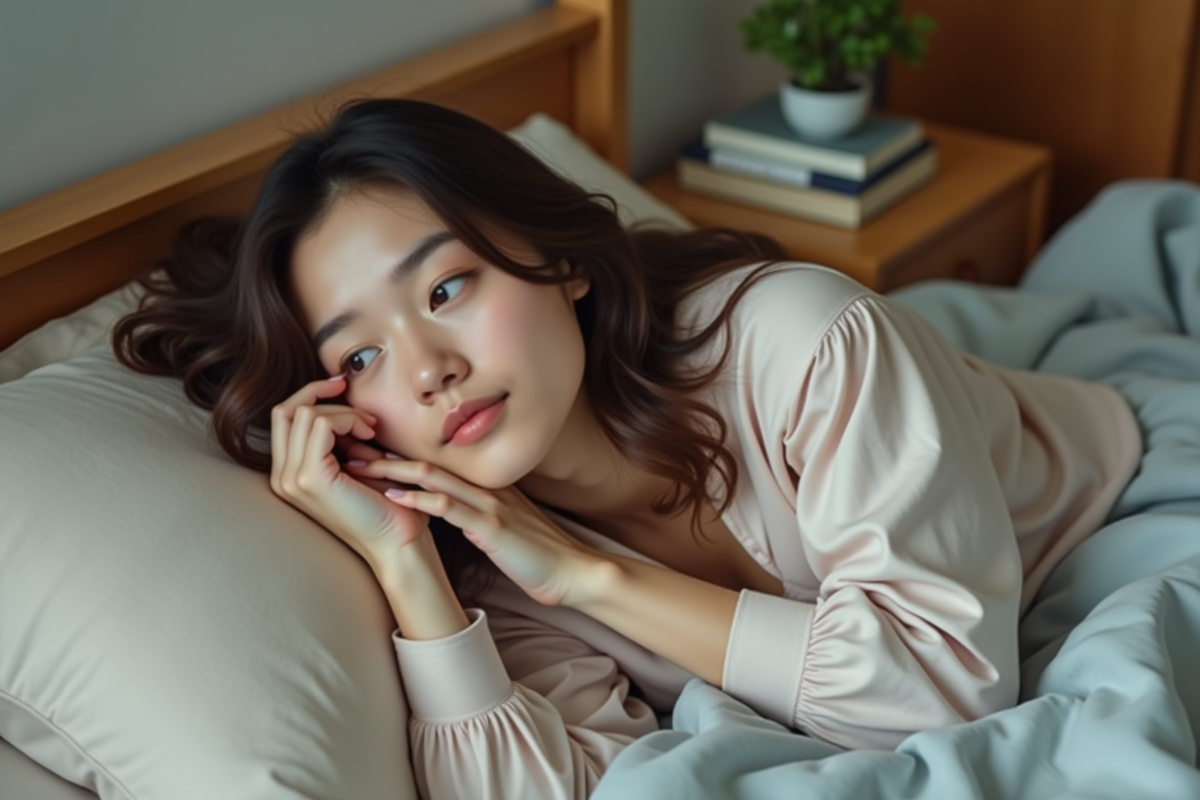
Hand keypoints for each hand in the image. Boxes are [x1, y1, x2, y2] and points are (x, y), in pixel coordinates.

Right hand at [269, 376, 431, 570]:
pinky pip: (320, 425)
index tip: (342, 387)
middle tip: (349, 390)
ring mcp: (292, 479)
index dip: (311, 395)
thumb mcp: (356, 463)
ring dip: (342, 411)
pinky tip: (368, 436)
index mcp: (289, 475)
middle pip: (284, 410)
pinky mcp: (311, 478)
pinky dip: (347, 419)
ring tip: (369, 429)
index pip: (283, 418)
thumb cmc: (386, 505)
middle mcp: (282, 478)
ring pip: (303, 414)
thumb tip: (343, 406)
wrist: (398, 542)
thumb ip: (341, 440)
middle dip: (318, 392)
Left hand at [347, 457, 606, 606]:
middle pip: (428, 462)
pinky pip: (450, 507)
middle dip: (386, 454)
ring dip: (393, 469)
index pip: (436, 464)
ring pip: (434, 477)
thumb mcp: (505, 524)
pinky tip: (394, 496)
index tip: (364, 451)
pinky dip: (420, 499)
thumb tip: (450, 510)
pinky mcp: (491, 526)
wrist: (572, 570)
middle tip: (349, 446)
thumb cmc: (539, 553)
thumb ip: (479, 512)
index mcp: (485, 488)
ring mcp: (488, 505)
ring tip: (359, 463)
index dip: (398, 455)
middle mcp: (485, 489)